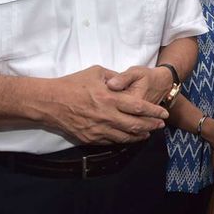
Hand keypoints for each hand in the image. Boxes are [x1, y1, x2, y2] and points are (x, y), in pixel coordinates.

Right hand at [42, 65, 168, 144]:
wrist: (49, 102)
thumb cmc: (72, 83)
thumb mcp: (96, 72)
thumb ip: (114, 77)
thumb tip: (125, 81)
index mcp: (109, 98)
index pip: (138, 107)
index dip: (153, 111)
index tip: (163, 113)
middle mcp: (106, 115)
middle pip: (135, 124)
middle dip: (151, 125)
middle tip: (161, 125)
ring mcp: (98, 129)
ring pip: (125, 136)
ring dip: (139, 135)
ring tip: (149, 133)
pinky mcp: (90, 138)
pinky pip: (111, 142)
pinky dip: (124, 140)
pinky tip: (130, 138)